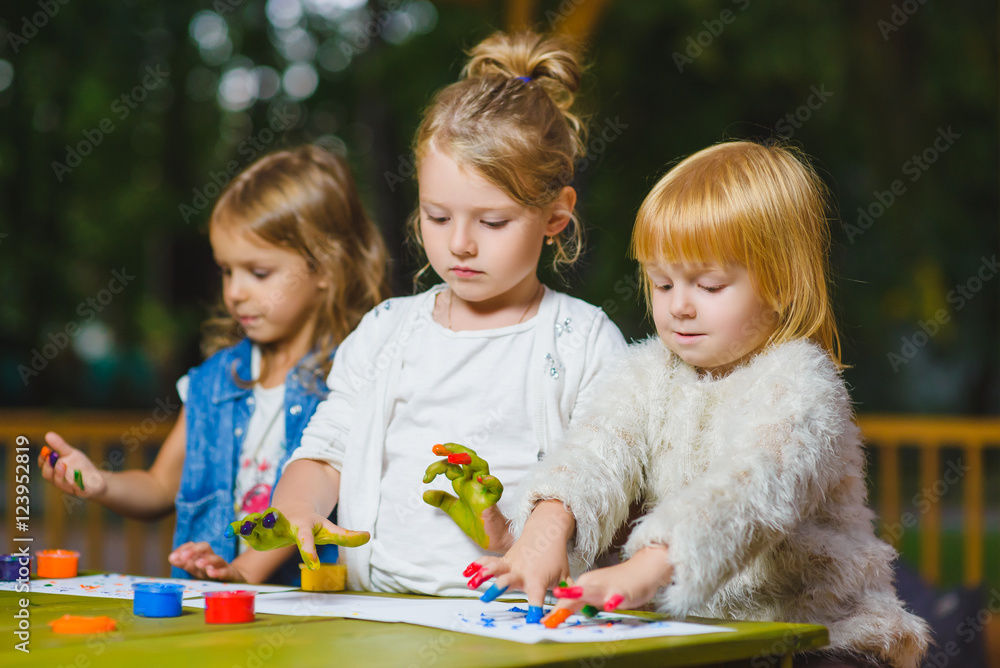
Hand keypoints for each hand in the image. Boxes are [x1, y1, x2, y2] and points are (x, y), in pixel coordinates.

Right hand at [38, 432, 106, 499]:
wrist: (97, 479)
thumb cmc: (80, 466)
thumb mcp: (71, 454)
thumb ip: (60, 446)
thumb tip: (48, 434)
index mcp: (54, 472)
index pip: (44, 467)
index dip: (42, 460)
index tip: (45, 451)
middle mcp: (59, 481)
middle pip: (49, 476)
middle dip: (50, 468)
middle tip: (53, 458)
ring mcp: (70, 488)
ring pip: (62, 484)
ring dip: (60, 475)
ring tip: (63, 464)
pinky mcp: (83, 492)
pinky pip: (79, 489)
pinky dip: (78, 482)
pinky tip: (79, 474)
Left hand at [168, 542, 246, 581]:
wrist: (234, 579)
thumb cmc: (212, 572)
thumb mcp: (197, 569)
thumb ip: (185, 563)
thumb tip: (171, 557)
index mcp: (202, 556)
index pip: (193, 546)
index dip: (183, 549)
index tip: (173, 557)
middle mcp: (211, 558)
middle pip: (205, 548)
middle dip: (194, 550)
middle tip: (183, 557)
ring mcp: (222, 565)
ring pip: (216, 559)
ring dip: (207, 560)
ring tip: (198, 563)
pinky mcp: (230, 574)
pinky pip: (225, 571)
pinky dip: (218, 572)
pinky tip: (211, 573)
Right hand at [227, 507, 368, 569]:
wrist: (294, 507)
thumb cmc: (313, 524)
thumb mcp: (329, 530)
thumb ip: (346, 536)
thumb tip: (368, 537)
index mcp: (303, 526)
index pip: (307, 539)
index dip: (310, 551)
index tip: (312, 565)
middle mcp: (285, 522)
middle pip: (280, 523)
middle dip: (273, 522)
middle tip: (268, 521)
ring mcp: (270, 523)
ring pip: (259, 523)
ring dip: (250, 525)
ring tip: (241, 528)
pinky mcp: (258, 526)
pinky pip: (246, 526)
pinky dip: (237, 528)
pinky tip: (226, 532)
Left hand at [422, 443, 503, 549]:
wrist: (490, 539)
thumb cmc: (476, 522)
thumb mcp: (453, 509)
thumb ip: (441, 500)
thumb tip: (425, 493)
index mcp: (464, 483)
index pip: (451, 466)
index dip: (437, 467)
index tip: (425, 478)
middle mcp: (473, 482)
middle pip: (467, 458)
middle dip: (454, 450)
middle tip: (438, 449)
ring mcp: (483, 490)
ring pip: (482, 466)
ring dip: (469, 459)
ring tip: (454, 457)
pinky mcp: (492, 501)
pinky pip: (495, 488)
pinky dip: (490, 481)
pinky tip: (481, 478)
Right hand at [464, 500, 573, 607]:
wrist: (546, 532)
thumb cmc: (556, 559)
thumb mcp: (565, 576)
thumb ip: (567, 593)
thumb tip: (574, 608)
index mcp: (538, 579)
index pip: (536, 597)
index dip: (534, 608)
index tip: (531, 620)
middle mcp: (522, 572)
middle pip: (508, 581)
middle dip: (497, 590)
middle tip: (486, 599)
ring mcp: (511, 564)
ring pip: (495, 568)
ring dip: (482, 574)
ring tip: (471, 583)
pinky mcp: (504, 559)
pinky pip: (488, 560)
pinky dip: (476, 565)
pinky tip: (466, 572)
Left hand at [545, 545, 672, 624]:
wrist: (643, 569)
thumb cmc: (618, 582)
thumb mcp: (596, 592)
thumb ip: (582, 601)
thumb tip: (564, 611)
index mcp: (584, 584)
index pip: (566, 600)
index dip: (555, 612)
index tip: (544, 623)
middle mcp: (592, 584)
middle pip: (573, 597)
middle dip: (561, 608)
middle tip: (548, 620)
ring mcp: (607, 587)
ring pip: (591, 592)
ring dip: (580, 595)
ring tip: (570, 596)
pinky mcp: (622, 591)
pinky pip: (617, 596)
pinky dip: (613, 600)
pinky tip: (610, 605)